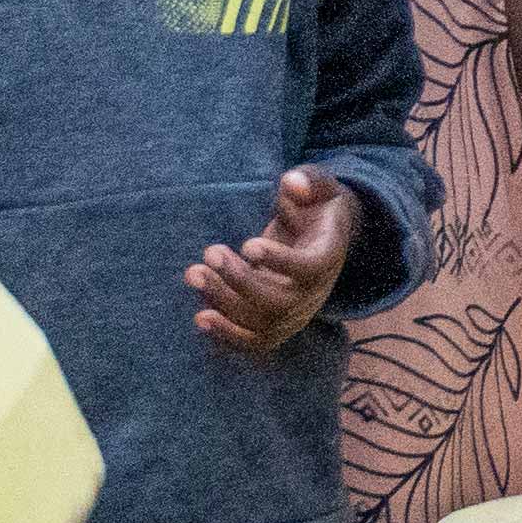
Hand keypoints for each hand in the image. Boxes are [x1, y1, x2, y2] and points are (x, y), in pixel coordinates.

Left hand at [188, 169, 359, 354]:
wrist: (322, 240)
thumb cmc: (314, 208)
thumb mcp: (319, 187)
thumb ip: (308, 181)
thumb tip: (291, 182)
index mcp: (327, 256)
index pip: (309, 268)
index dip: (280, 262)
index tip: (248, 244)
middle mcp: (314, 293)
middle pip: (279, 302)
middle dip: (239, 280)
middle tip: (210, 252)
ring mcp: (295, 314)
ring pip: (261, 322)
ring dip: (223, 301)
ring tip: (194, 273)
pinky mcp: (277, 325)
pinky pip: (253, 341)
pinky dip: (227, 335)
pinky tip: (201, 317)